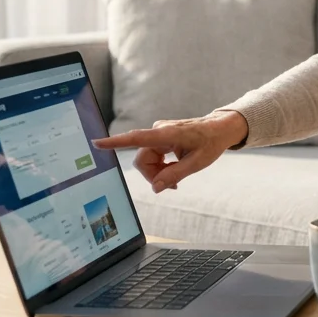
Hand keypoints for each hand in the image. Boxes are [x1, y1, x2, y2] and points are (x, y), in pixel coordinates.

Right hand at [91, 110, 247, 192]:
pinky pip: (152, 156)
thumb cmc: (211, 142)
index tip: (97, 143)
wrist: (220, 128)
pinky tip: (174, 171)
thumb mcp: (197, 163)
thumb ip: (175, 175)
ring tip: (176, 179)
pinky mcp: (160, 137)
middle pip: (142, 159)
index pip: (137, 138)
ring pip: (146, 160)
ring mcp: (159, 133)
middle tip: (173, 185)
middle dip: (153, 175)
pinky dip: (160, 167)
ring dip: (158, 172)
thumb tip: (155, 188)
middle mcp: (159, 131)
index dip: (116, 142)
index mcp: (167, 134)